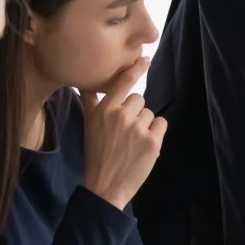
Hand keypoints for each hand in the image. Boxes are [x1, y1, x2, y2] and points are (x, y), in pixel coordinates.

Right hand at [80, 58, 166, 208]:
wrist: (105, 186)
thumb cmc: (97, 154)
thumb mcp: (88, 124)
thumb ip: (90, 101)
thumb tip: (83, 81)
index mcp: (103, 110)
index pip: (123, 82)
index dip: (136, 68)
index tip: (145, 58)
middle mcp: (120, 115)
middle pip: (139, 99)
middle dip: (135, 113)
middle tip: (124, 133)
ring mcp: (137, 128)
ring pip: (150, 113)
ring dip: (145, 125)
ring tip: (131, 143)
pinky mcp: (152, 141)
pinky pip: (161, 124)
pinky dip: (156, 134)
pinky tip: (143, 146)